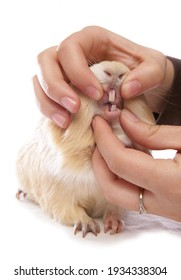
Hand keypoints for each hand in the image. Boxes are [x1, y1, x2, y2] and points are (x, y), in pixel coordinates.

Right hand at [33, 26, 172, 127]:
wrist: (137, 84)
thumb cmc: (143, 71)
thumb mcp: (155, 68)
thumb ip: (147, 75)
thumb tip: (125, 90)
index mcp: (90, 39)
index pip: (70, 48)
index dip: (77, 71)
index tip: (97, 94)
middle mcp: (70, 53)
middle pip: (45, 61)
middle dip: (56, 87)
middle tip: (75, 109)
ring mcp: (61, 71)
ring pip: (39, 81)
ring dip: (48, 103)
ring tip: (66, 122)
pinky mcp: (60, 90)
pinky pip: (43, 97)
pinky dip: (49, 111)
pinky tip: (64, 123)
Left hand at [92, 110, 180, 221]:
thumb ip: (153, 133)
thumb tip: (123, 121)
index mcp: (171, 183)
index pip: (120, 163)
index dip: (104, 139)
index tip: (98, 121)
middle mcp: (163, 204)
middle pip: (111, 188)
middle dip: (98, 161)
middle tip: (99, 135)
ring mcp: (164, 211)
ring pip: (119, 195)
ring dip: (107, 169)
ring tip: (109, 142)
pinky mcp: (164, 209)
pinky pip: (132, 195)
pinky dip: (122, 175)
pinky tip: (127, 154)